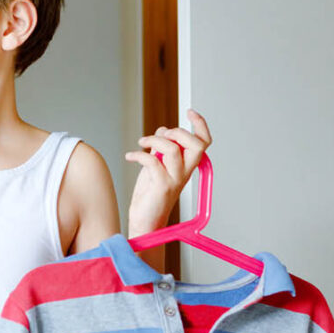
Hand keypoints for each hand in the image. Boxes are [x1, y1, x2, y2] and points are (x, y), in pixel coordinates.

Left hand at [126, 109, 212, 235]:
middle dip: (178, 132)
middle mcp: (185, 172)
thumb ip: (162, 147)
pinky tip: (130, 157)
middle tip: (161, 134)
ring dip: (154, 140)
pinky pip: (153, 162)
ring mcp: (174, 180)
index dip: (200, 125)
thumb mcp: (158, 164)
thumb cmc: (151, 193)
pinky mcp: (162, 186)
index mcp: (187, 165)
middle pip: (196, 144)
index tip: (190, 112)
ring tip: (142, 143)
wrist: (145, 220)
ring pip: (172, 149)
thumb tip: (163, 130)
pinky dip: (138, 155)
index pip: (203, 143)